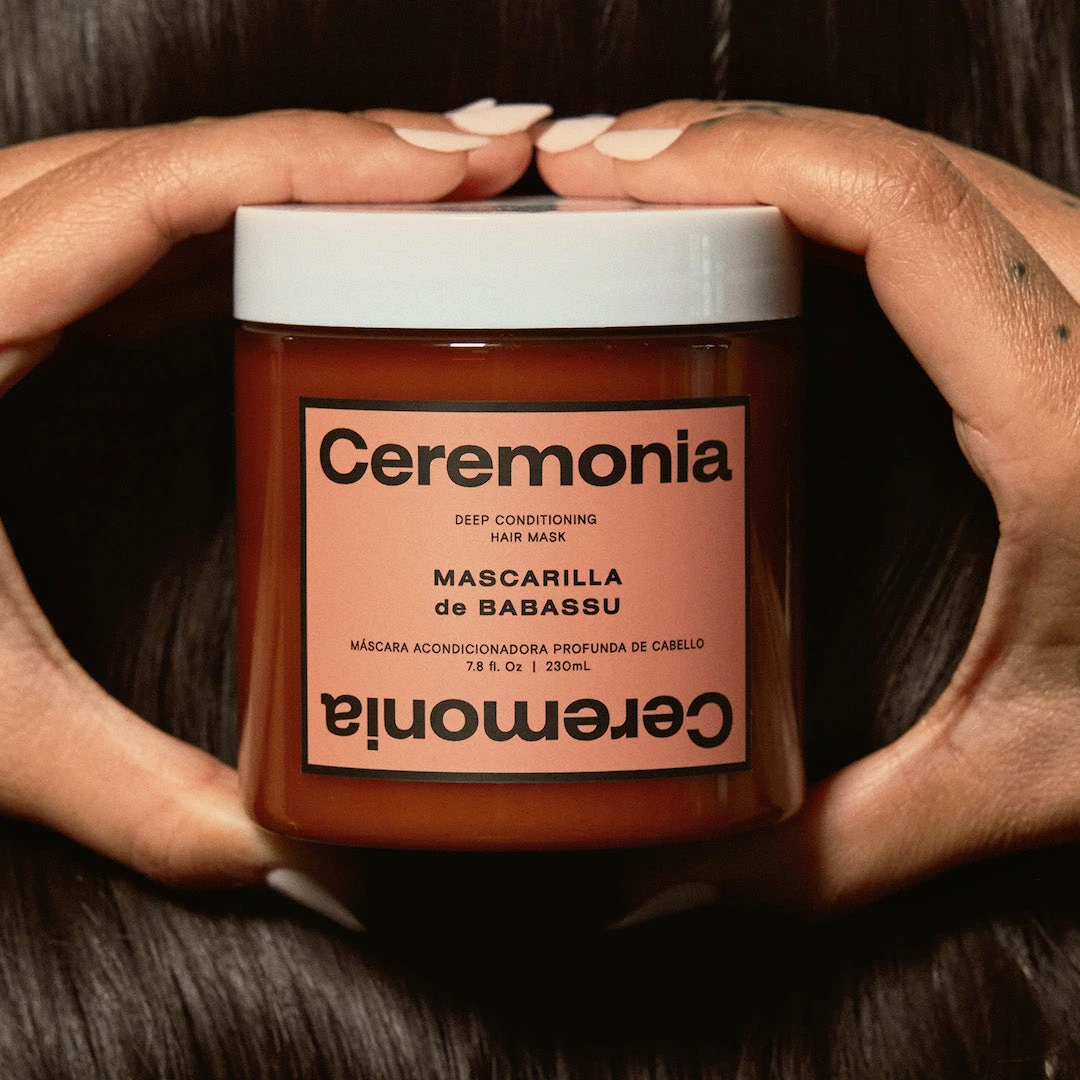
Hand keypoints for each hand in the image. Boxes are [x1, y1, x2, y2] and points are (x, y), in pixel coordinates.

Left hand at [0, 107, 531, 916]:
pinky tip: (311, 253)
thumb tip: (293, 857)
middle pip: (175, 157)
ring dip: (298, 175)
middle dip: (345, 153)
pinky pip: (137, 226)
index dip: (316, 163)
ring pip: (156, 174)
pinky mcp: (1, 302)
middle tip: (489, 178)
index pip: (154, 192)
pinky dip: (241, 222)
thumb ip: (137, 790)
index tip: (455, 171)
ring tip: (431, 201)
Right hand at [538, 101, 1079, 916]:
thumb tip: (668, 880)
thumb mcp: (1028, 781)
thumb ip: (839, 839)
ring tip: (649, 189)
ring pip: (929, 162)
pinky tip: (765, 222)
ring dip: (780, 153)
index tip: (603, 172)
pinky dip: (841, 186)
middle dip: (720, 144)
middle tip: (583, 180)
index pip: (895, 212)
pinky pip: (959, 201)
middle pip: (893, 156)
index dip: (735, 161)